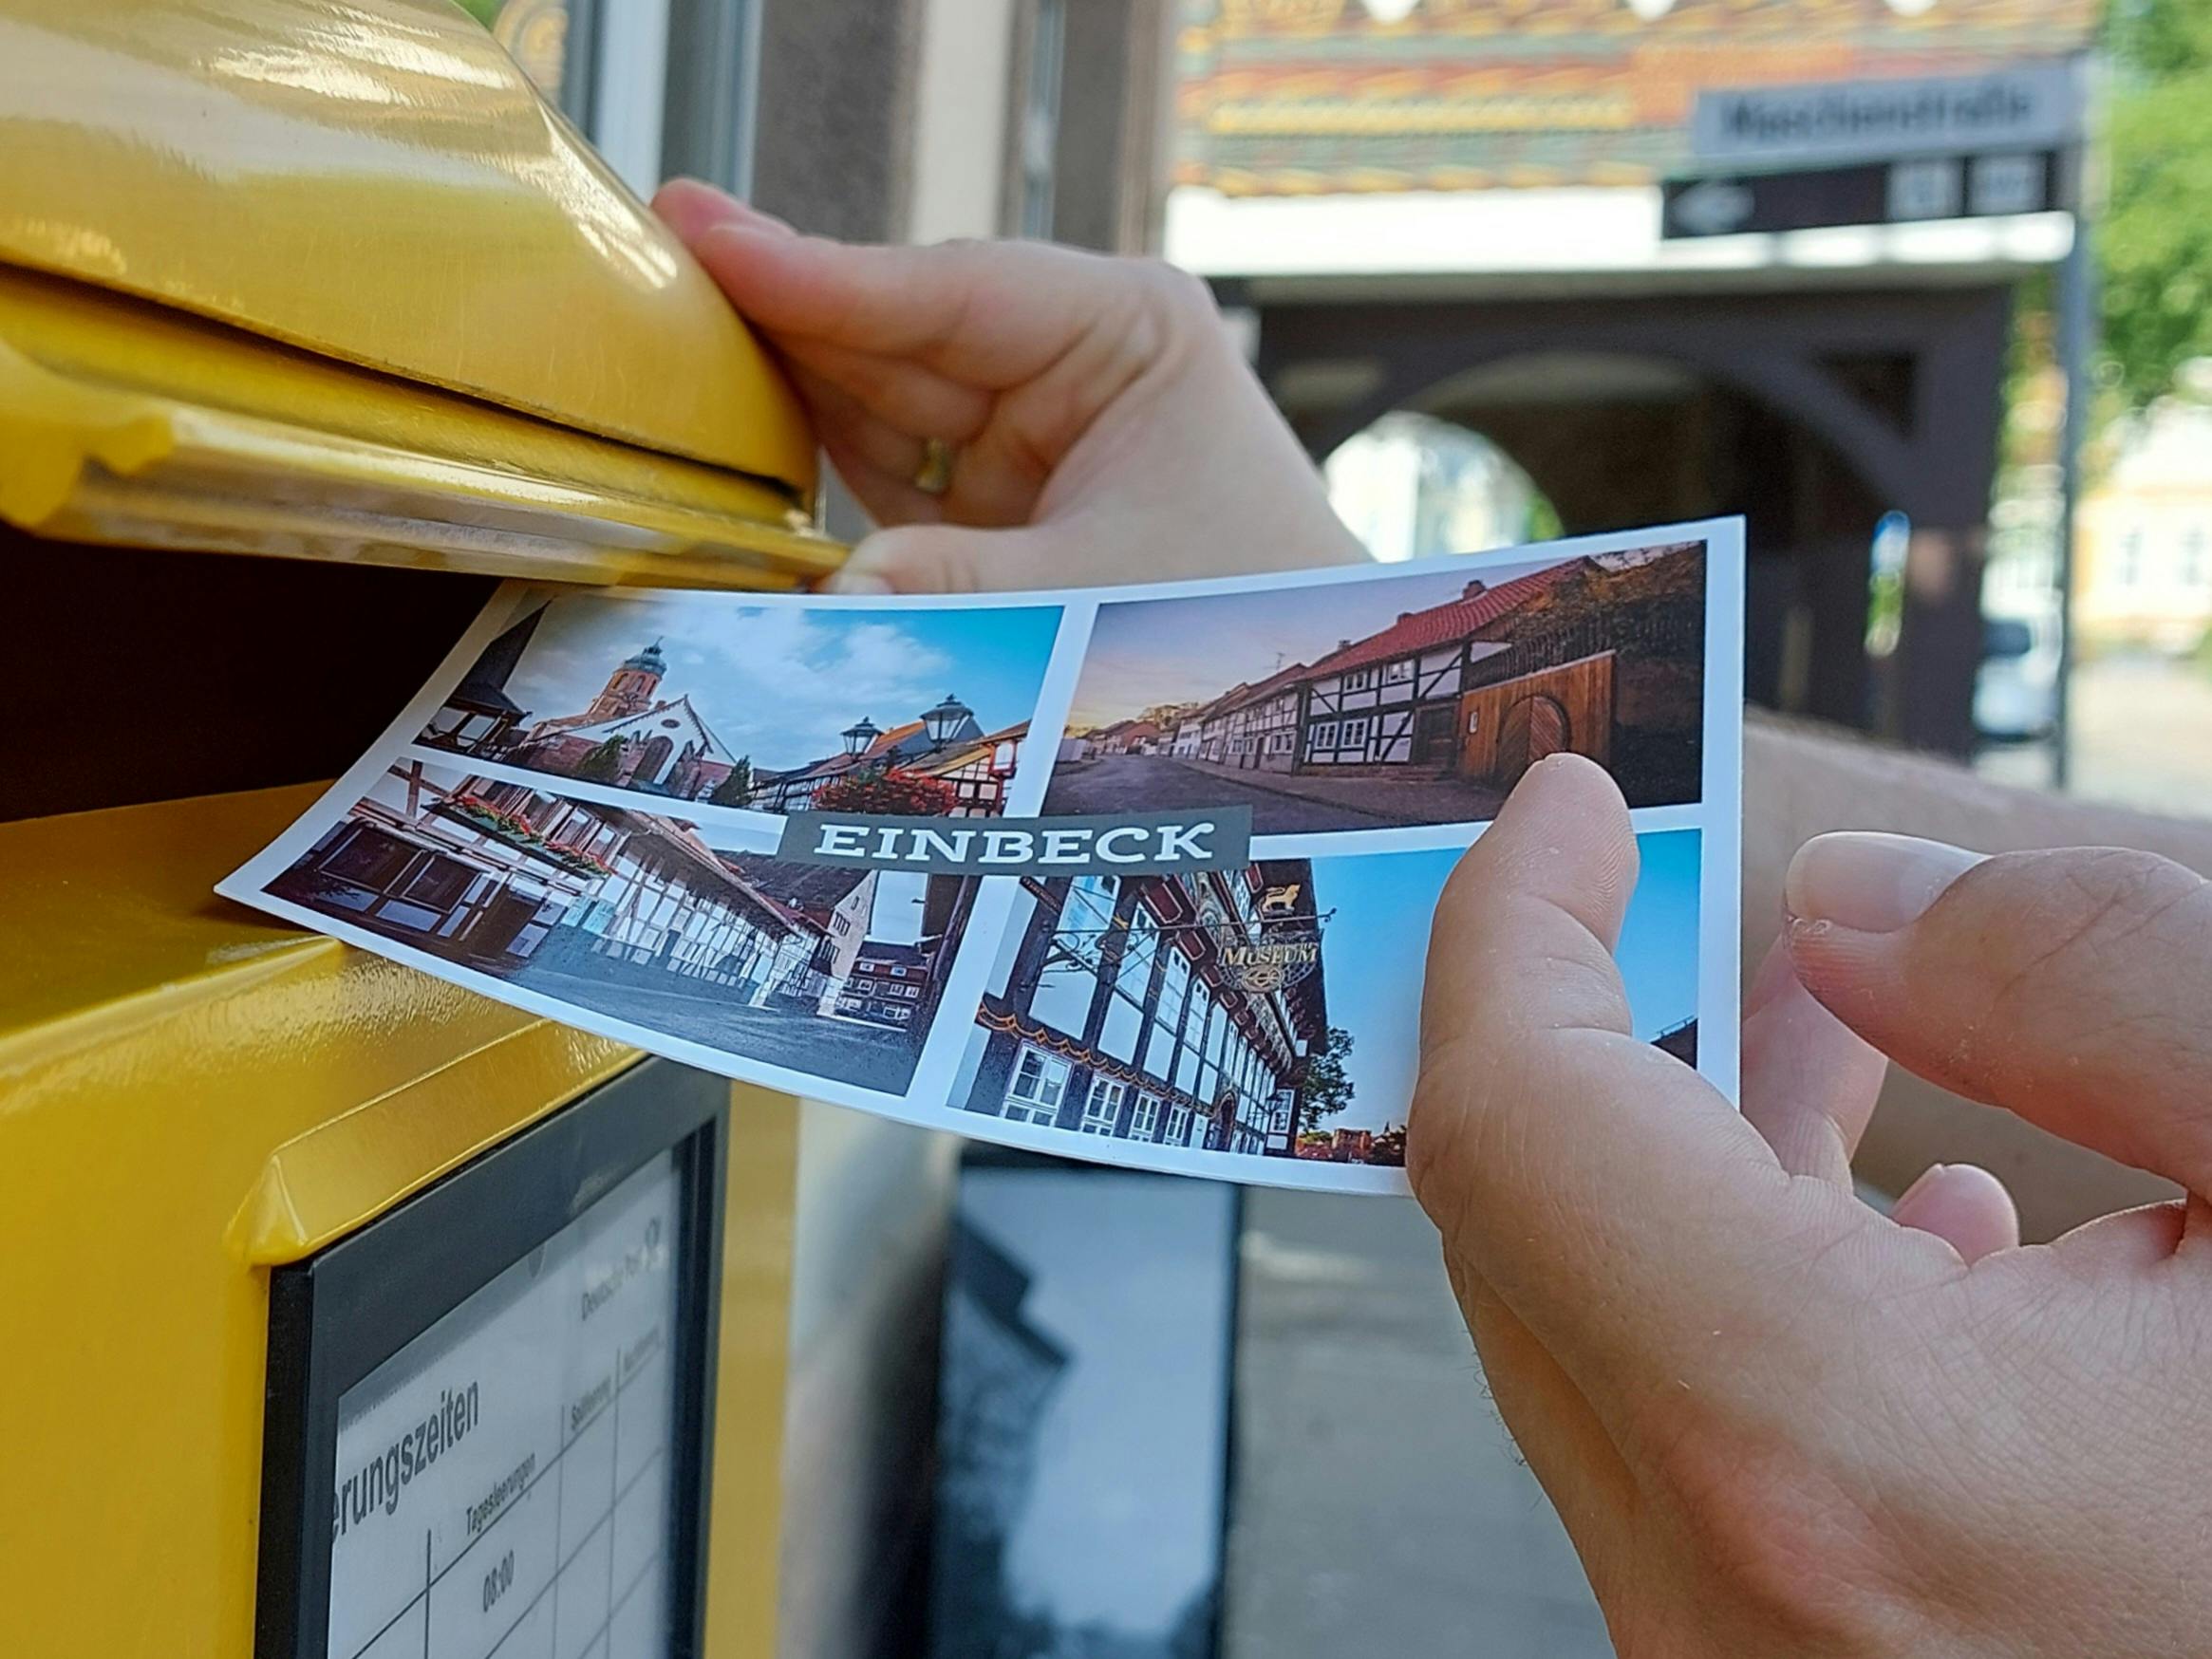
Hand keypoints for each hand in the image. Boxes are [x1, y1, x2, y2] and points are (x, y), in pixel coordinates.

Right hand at [653, 180, 1364, 592]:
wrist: (1308, 701)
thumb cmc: (1242, 614)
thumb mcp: (1092, 594)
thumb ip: (949, 593)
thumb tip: (823, 602)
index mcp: (1125, 331)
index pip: (948, 288)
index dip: (819, 273)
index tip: (705, 232)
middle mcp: (1070, 363)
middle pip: (899, 330)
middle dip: (784, 317)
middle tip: (652, 277)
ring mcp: (1031, 430)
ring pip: (883, 396)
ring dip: (787, 391)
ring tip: (669, 361)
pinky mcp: (1002, 503)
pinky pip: (893, 473)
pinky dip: (824, 473)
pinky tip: (738, 453)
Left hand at [1410, 756, 2211, 1657]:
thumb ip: (2094, 985)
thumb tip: (1847, 910)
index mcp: (1839, 1458)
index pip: (1518, 1132)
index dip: (1515, 930)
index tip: (1574, 812)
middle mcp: (1738, 1607)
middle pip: (1535, 1236)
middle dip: (1601, 1030)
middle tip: (1675, 891)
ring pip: (1607, 1352)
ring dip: (1692, 1163)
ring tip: (1823, 1026)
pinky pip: (1704, 1468)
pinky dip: (1761, 1308)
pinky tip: (1931, 1239)